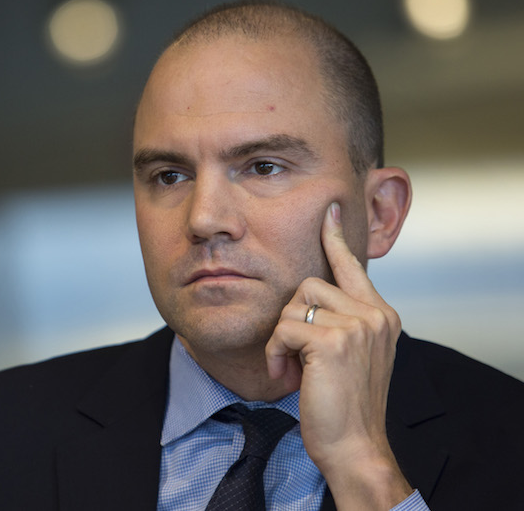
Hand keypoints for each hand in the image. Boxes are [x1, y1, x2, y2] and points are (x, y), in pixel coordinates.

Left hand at [264, 202, 412, 509]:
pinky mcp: (334, 341)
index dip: (336, 238)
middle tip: (294, 357)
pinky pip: (283, 328)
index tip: (329, 209)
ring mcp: (358, 326)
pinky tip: (286, 376)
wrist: (354, 445)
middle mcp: (375, 315)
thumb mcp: (348, 356)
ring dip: (280, 339)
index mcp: (380, 315)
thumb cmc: (342, 404)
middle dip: (289, 322)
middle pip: (308, 285)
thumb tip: (306, 299)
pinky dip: (275, 354)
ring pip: (292, 305)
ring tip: (293, 368)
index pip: (353, 267)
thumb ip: (339, 323)